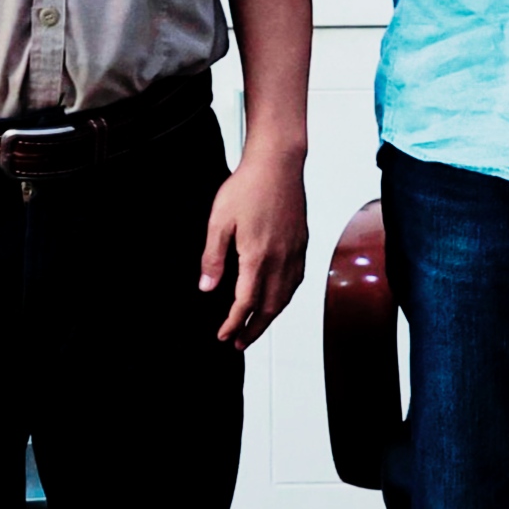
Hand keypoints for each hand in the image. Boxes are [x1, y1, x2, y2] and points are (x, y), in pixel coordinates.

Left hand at [199, 146, 307, 347]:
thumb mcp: (219, 222)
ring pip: (285, 298)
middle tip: (240, 343)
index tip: (223, 335)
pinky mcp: (302, 245)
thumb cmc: (248, 188)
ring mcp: (295, 254)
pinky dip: (285, 298)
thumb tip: (207, 288)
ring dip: (270, 317)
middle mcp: (281, 261)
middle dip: (254, 330)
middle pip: (269, 308)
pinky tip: (277, 298)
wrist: (278, 165)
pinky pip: (296, 282)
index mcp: (257, 258)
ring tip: (256, 328)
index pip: (245, 303)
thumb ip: (213, 258)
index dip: (233, 323)